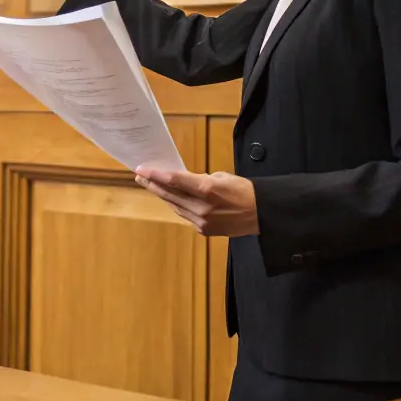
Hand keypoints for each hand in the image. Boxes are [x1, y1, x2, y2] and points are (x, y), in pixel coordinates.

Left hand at [134, 166, 259, 237]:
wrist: (261, 213)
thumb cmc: (243, 190)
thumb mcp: (220, 177)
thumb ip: (198, 180)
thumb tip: (182, 182)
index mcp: (206, 190)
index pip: (174, 180)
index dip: (155, 175)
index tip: (141, 169)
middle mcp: (201, 207)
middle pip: (170, 194)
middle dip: (153, 184)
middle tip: (140, 176)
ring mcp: (202, 221)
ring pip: (175, 206)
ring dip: (163, 196)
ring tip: (152, 186)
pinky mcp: (204, 230)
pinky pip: (185, 215)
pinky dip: (178, 206)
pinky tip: (171, 199)